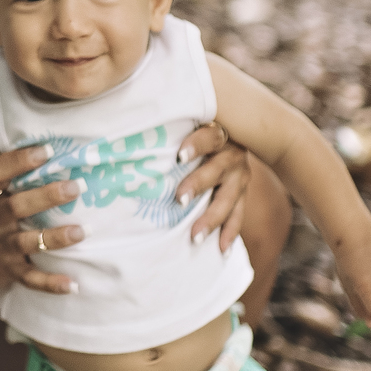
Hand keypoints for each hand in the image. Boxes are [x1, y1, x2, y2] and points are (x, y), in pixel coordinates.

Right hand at [0, 144, 82, 298]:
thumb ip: (1, 175)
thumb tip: (38, 142)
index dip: (19, 161)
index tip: (45, 150)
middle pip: (17, 206)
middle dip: (46, 197)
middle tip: (74, 187)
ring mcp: (0, 247)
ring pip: (28, 242)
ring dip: (55, 238)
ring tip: (81, 231)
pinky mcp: (8, 270)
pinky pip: (30, 278)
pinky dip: (51, 284)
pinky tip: (72, 284)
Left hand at [177, 123, 251, 252]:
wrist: (233, 137)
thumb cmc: (194, 131)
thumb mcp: (187, 126)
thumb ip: (169, 129)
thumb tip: (128, 121)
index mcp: (218, 133)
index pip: (209, 136)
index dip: (196, 145)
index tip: (179, 156)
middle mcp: (232, 153)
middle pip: (218, 169)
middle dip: (199, 184)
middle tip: (180, 200)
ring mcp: (239, 175)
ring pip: (228, 198)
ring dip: (212, 217)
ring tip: (196, 236)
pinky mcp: (242, 193)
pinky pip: (238, 214)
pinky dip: (230, 232)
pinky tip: (221, 249)